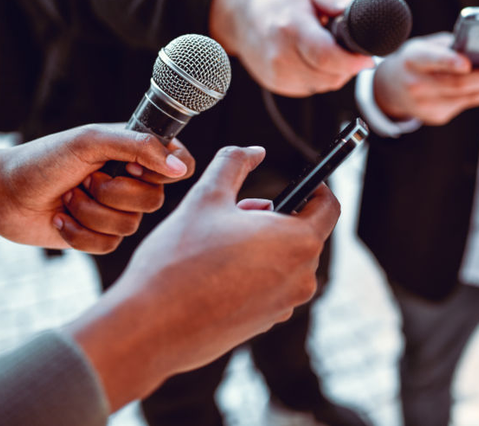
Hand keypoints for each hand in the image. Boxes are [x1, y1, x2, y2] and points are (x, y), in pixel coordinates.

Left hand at [0, 124, 193, 251]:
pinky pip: (110, 245)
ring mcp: (118, 210)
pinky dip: (79, 232)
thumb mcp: (91, 141)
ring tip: (69, 197)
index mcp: (138, 153)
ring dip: (90, 212)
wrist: (4, 194)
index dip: (163, 172)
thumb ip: (140, 147)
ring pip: (130, 225)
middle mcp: (134, 181)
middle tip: (87, 180)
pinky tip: (62, 218)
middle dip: (113, 193)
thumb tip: (181, 169)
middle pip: (155, 200)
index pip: (182, 164)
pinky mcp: (101, 236)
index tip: (132, 167)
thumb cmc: (45, 160)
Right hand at [66, 146, 340, 410]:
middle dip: (278, 217)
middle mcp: (301, 277)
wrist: (149, 327)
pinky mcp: (266, 323)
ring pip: (286, 260)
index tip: (300, 183)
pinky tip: (216, 271)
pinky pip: (271, 286)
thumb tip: (253, 151)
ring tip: (221, 241)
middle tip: (239, 212)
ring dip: (264, 244)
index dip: (316, 188)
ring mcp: (285, 304)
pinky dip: (254, 272)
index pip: (329, 207)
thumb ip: (234, 163)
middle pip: (305, 233)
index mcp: (298, 242)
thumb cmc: (178, 262)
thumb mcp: (206, 197)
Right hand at [210, 0, 373, 96]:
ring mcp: (277, 74)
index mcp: (291, 29)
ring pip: (324, 85)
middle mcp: (281, 56)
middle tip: (350, 49)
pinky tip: (314, 60)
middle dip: (348, 66)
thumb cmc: (278, 2)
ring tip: (328, 50)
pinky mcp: (277, 85)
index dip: (352, 62)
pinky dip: (321, 77)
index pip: (326, 56)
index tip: (368, 59)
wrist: (240, 17)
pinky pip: (312, 88)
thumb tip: (360, 11)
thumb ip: (335, 0)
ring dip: (335, 73)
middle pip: (329, 75)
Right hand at [372, 32, 478, 124]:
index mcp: (412, 59)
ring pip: (466, 97)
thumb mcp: (424, 45)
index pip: (430, 59)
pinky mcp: (436, 116)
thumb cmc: (414, 60)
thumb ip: (449, 47)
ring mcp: (425, 105)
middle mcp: (416, 84)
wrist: (389, 87)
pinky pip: (466, 104)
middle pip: (457, 84)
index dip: (448, 62)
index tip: (467, 63)